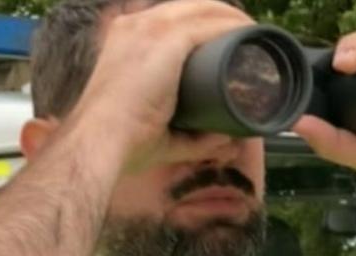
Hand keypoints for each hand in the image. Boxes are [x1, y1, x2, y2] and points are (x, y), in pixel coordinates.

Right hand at [65, 0, 254, 171]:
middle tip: (248, 42)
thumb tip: (224, 139)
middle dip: (221, 20)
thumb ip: (193, 138)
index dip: (202, 27)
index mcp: (126, 40)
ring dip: (233, 21)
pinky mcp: (164, 38)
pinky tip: (251, 34)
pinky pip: (209, 23)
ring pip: (203, 10)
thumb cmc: (121, 143)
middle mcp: (135, 25)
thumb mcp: (162, 133)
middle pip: (190, 9)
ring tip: (256, 37)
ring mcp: (149, 28)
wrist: (99, 142)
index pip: (172, 21)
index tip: (226, 44)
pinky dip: (234, 27)